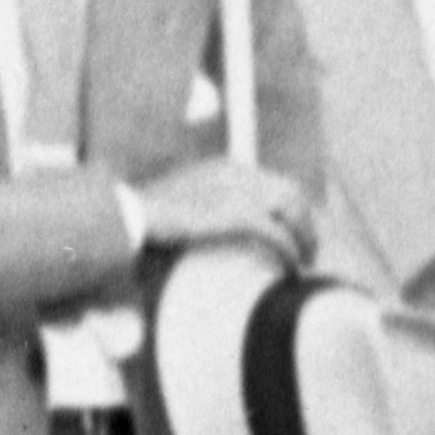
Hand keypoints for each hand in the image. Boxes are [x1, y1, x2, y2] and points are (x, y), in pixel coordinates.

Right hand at [129, 156, 313, 264]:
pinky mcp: (232, 213)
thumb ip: (209, 210)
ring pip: (291, 209)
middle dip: (306, 222)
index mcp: (225, 168)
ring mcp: (235, 190)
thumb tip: (221, 230)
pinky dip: (287, 248)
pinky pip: (274, 230)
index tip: (297, 232)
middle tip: (309, 250)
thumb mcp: (184, 204)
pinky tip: (291, 266)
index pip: (276, 183)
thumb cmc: (148, 216)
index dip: (293, 209)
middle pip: (291, 192)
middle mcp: (235, 172)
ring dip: (303, 235)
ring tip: (304, 261)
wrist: (125, 214)